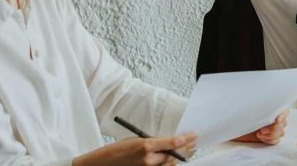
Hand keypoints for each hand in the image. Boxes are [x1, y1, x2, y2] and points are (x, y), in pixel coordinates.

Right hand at [74, 133, 195, 165]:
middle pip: (174, 155)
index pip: (172, 142)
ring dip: (179, 158)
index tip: (193, 135)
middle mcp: (148, 159)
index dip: (185, 139)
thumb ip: (152, 142)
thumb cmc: (116, 151)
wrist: (103, 165)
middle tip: (193, 142)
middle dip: (185, 149)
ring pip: (170, 165)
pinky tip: (174, 160)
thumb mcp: (135, 140)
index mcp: (146, 145)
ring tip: (188, 151)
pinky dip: (169, 165)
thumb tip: (167, 142)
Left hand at [233, 110, 288, 145]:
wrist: (233, 125)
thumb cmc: (239, 114)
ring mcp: (272, 126)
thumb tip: (263, 95)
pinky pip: (276, 140)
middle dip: (273, 128)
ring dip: (271, 134)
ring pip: (281, 132)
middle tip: (262, 129)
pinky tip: (261, 138)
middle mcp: (273, 115)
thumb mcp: (248, 107)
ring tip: (259, 134)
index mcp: (270, 106)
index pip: (284, 110)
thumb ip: (258, 105)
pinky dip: (269, 140)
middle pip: (283, 123)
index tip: (277, 120)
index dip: (283, 115)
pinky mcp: (270, 136)